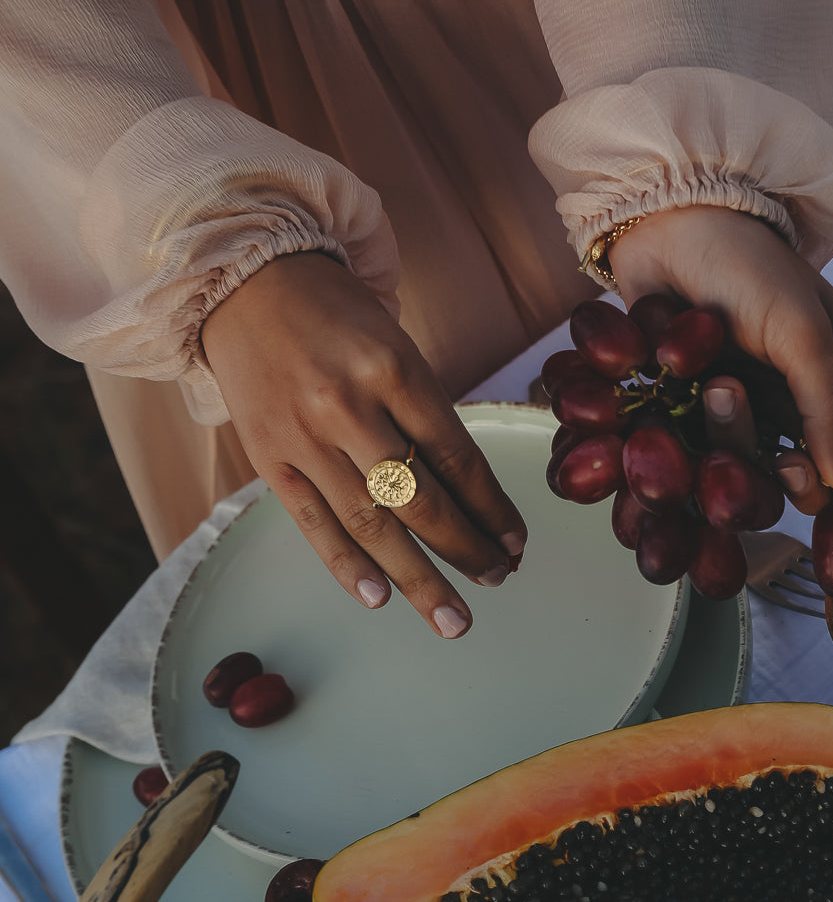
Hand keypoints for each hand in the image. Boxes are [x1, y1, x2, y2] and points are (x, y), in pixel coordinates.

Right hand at [200, 252, 526, 636]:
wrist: (246, 283)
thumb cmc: (338, 315)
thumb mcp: (396, 345)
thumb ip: (424, 413)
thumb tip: (466, 493)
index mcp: (395, 369)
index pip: (458, 458)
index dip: (493, 508)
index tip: (517, 541)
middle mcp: (349, 407)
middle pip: (421, 500)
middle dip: (467, 549)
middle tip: (498, 578)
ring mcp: (304, 437)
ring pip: (371, 524)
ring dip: (418, 578)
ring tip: (453, 617)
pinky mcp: (268, 458)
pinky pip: (313, 524)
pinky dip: (346, 566)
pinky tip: (378, 599)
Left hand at [608, 206, 832, 514]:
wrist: (667, 232)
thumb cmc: (747, 267)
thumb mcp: (803, 333)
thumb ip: (829, 407)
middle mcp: (801, 399)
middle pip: (819, 473)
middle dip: (804, 478)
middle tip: (784, 463)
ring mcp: (748, 406)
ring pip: (754, 465)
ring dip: (739, 437)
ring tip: (716, 384)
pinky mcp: (696, 409)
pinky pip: (702, 450)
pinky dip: (697, 433)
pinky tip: (688, 392)